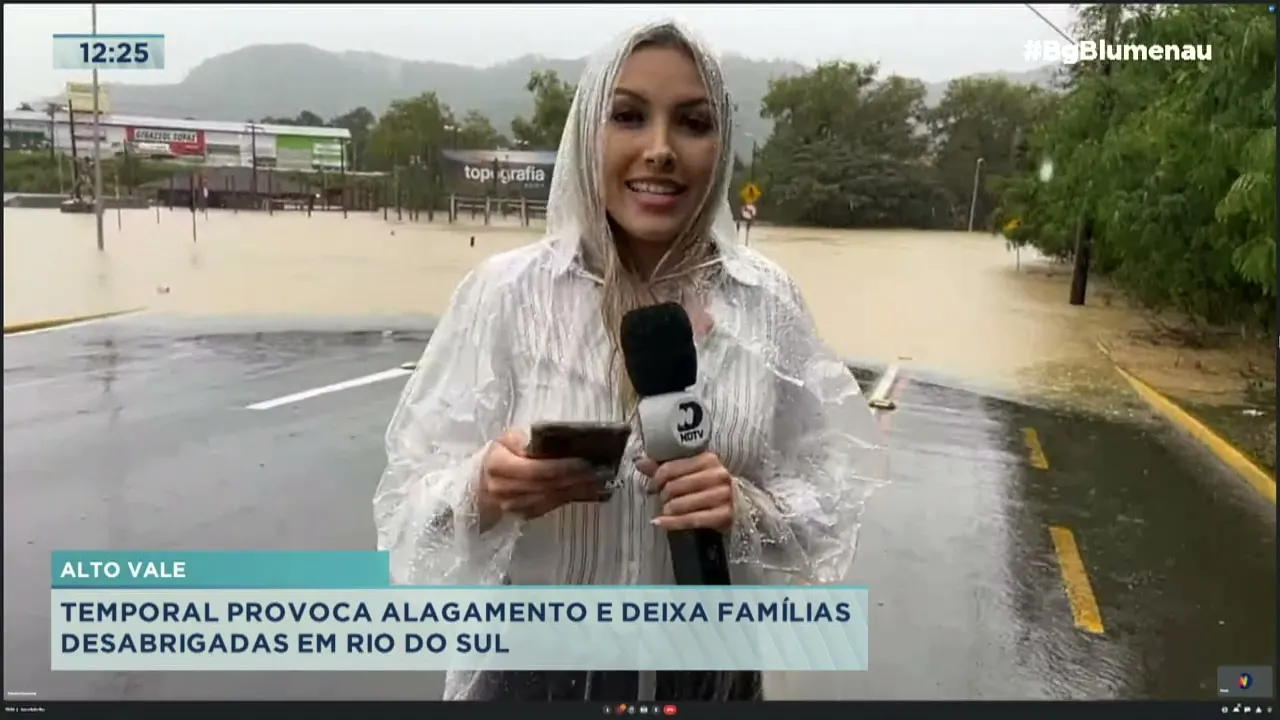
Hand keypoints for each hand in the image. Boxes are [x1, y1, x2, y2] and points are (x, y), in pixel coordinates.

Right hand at [478, 430, 600, 527]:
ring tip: (601, 479)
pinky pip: (552, 506)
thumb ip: (527, 439)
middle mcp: (504, 489)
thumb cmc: (502, 453)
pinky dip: (573, 497)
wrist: (485, 480)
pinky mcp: (525, 515)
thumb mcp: (508, 438)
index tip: (585, 462)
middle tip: (601, 470)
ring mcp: (514, 506)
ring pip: (552, 498)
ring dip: (579, 489)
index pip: (535, 470)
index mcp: (498, 465)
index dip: (562, 468)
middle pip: (547, 485)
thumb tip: (552, 441)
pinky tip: (590, 490)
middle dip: (576, 479)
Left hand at [634, 452, 733, 531]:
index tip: (652, 486)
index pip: (671, 468)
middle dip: (662, 495)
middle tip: (661, 499)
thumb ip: (666, 467)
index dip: (656, 478)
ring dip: (667, 510)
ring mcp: (723, 495)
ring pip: (680, 504)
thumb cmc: (709, 486)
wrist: (738, 504)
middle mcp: (718, 475)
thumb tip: (639, 461)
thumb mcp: (691, 472)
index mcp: (708, 459)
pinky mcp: (724, 515)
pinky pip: (691, 520)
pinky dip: (671, 523)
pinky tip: (659, 523)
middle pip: (674, 486)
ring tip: (665, 510)